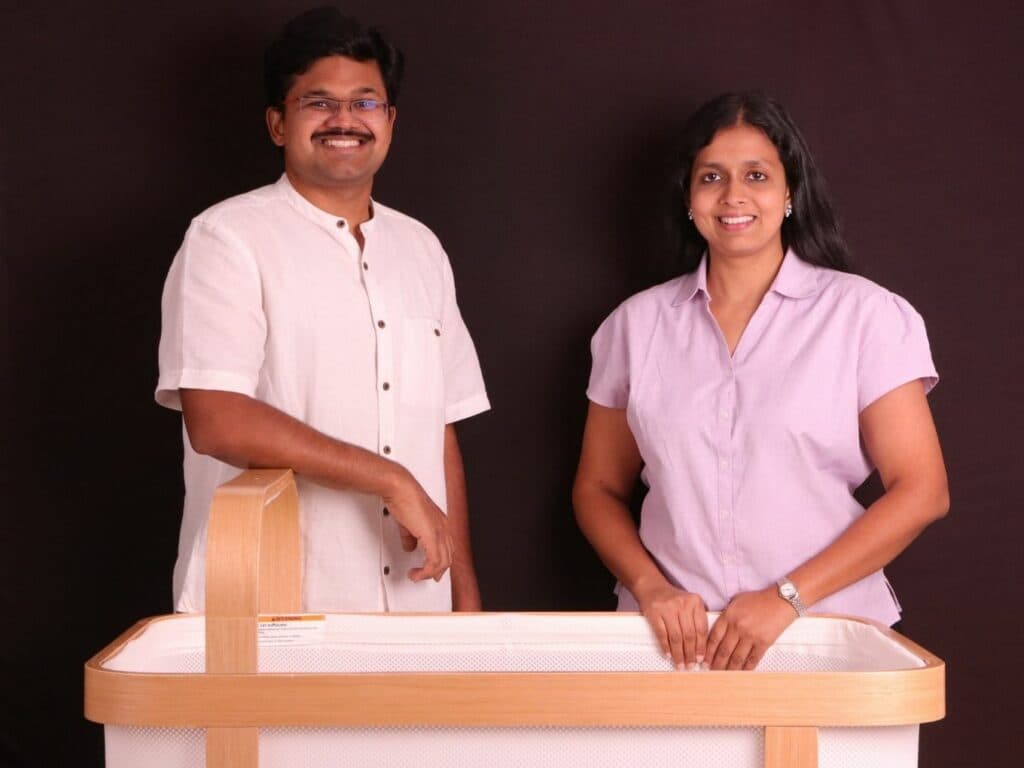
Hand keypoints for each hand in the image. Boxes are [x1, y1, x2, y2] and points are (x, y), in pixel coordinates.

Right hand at [380, 467, 454, 581]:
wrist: (401, 490)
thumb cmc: (404, 499)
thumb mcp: (408, 523)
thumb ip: (411, 537)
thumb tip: (409, 547)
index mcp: (442, 524)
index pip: (448, 549)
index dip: (442, 562)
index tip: (434, 571)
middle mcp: (444, 528)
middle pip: (448, 558)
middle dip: (437, 571)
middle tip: (425, 577)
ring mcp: (440, 532)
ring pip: (443, 562)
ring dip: (429, 574)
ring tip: (417, 576)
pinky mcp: (431, 536)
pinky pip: (433, 562)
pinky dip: (425, 572)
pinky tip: (417, 573)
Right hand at [633, 580, 707, 669]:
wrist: (652, 587)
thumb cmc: (673, 599)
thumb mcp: (689, 604)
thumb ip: (696, 621)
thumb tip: (700, 649)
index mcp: (695, 602)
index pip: (701, 629)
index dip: (701, 647)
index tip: (701, 659)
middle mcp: (683, 604)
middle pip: (689, 635)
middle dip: (690, 654)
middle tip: (690, 666)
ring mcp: (667, 608)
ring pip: (676, 636)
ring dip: (678, 653)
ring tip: (679, 664)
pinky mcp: (654, 612)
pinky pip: (661, 633)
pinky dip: (665, 646)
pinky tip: (668, 655)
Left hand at [704, 587, 796, 670]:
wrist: (781, 600)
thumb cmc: (759, 600)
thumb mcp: (737, 601)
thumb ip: (727, 615)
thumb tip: (718, 629)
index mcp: (729, 616)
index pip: (714, 638)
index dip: (708, 651)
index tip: (704, 659)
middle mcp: (738, 627)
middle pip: (724, 650)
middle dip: (716, 663)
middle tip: (711, 671)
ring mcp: (751, 636)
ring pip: (736, 658)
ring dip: (729, 669)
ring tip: (724, 675)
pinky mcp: (763, 643)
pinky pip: (752, 659)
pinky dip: (746, 668)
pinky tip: (741, 673)